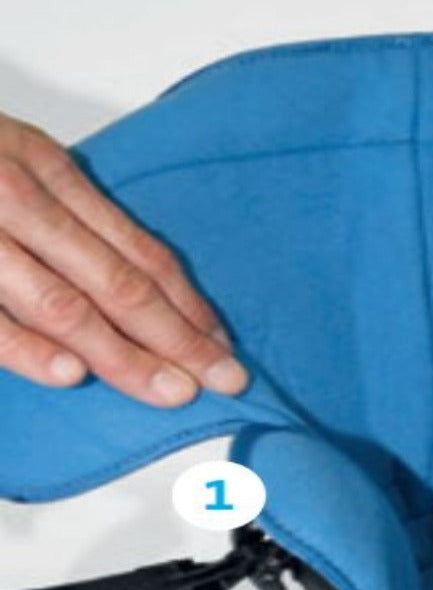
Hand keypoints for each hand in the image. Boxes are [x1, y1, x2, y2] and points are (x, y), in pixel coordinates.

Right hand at [0, 114, 246, 404]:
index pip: (140, 252)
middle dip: (178, 340)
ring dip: (123, 355)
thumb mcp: (20, 168)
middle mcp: (18, 199)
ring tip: (170, 391)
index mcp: (49, 172)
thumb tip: (153, 292)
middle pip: (118, 283)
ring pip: (63, 303)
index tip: (225, 347)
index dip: (190, 306)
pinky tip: (72, 374)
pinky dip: (26, 346)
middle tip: (223, 381)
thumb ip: (77, 222)